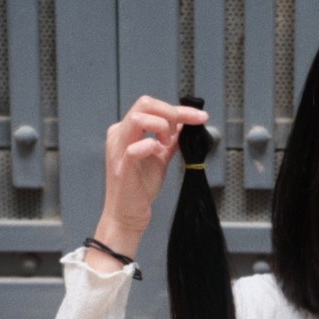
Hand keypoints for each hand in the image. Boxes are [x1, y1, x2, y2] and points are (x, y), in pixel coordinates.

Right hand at [95, 96, 207, 256]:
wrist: (128, 214)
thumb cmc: (139, 188)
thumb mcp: (160, 158)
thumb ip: (170, 141)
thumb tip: (184, 125)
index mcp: (128, 130)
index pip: (152, 106)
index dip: (180, 109)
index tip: (200, 117)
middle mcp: (120, 135)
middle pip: (144, 104)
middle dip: (171, 113)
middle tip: (180, 131)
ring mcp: (118, 149)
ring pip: (137, 118)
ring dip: (161, 127)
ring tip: (166, 144)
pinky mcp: (122, 167)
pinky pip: (134, 148)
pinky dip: (151, 146)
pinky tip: (158, 152)